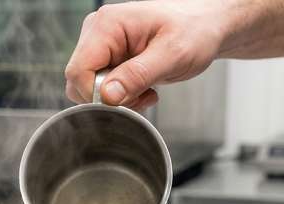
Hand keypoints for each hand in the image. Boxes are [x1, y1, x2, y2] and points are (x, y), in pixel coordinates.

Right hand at [64, 1, 229, 110]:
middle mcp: (98, 31)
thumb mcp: (172, 55)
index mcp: (107, 24)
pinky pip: (100, 87)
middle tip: (143, 94)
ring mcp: (101, 44)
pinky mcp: (108, 57)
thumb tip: (107, 96)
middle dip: (109, 99)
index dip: (97, 95)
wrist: (205, 27)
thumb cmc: (195, 31)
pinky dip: (121, 95)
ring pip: (89, 87)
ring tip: (146, 88)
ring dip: (118, 98)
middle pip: (79, 81)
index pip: (78, 71)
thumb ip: (137, 75)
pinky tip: (142, 87)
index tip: (127, 99)